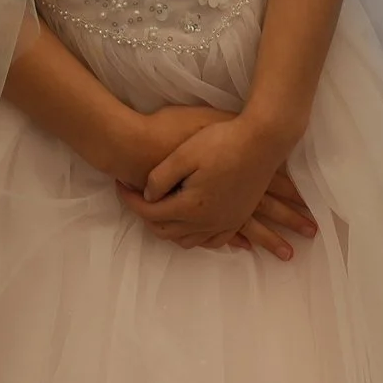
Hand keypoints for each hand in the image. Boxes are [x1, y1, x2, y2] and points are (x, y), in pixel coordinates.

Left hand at [119, 109, 311, 258]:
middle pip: (166, 230)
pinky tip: (192, 226)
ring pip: (188, 240)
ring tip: (158, 211)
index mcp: (191, 206)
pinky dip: (196, 237)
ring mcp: (224, 223)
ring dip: (169, 229)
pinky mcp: (236, 218)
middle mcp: (207, 222)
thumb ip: (161, 177)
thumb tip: (147, 195)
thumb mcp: (185, 153)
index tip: (120, 185)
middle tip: (135, 198)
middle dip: (146, 217)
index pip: (151, 212)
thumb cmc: (222, 141)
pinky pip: (212, 241)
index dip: (131, 201)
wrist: (261, 142)